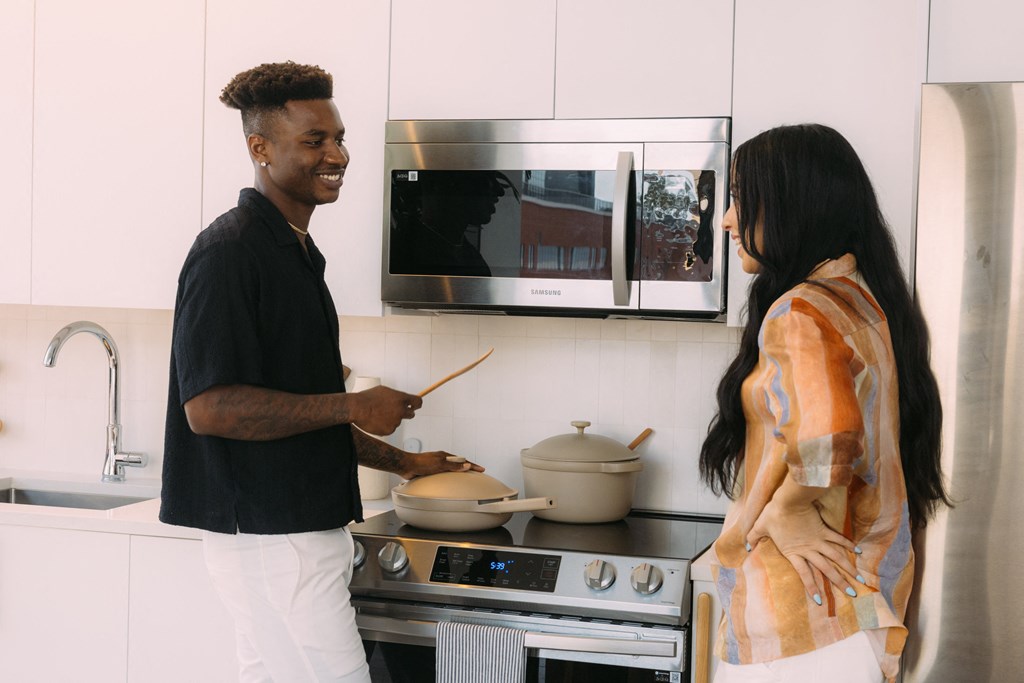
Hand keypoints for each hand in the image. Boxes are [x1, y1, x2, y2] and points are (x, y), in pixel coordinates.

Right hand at [350, 385, 421, 435]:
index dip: (417, 404)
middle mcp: (401, 410)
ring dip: (391, 419)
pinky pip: (390, 428)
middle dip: (406, 413)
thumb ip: (396, 396)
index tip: (415, 405)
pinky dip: (385, 426)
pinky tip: (376, 421)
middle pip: (411, 414)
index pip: (418, 402)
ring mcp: (396, 421)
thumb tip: (401, 399)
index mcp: (401, 399)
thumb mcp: (384, 390)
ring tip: (378, 414)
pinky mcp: (389, 430)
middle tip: (396, 411)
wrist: (357, 409)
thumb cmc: (368, 398)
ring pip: (397, 421)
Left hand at [396, 451, 484, 479]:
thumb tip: (467, 465)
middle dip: (467, 468)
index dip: (472, 465)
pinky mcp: (430, 472)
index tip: (481, 469)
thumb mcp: (440, 464)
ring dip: (458, 473)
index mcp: (445, 456)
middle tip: (476, 472)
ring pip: (450, 470)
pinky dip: (448, 478)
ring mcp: (436, 466)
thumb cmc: (421, 463)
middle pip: (458, 464)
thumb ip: (454, 466)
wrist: (407, 466)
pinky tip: (448, 483)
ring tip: (465, 477)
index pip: (463, 460)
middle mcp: (441, 460)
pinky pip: (442, 475)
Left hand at [747, 498, 862, 605]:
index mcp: (793, 552)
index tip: (819, 601)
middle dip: (839, 582)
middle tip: (852, 594)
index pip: (804, 574)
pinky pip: (838, 539)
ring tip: (859, 580)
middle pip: (826, 569)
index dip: (812, 588)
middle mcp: (809, 549)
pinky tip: (858, 552)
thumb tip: (745, 546)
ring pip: (836, 557)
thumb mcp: (760, 527)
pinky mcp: (824, 529)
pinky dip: (848, 545)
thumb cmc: (773, 514)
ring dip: (848, 568)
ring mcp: (818, 539)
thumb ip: (753, 538)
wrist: (789, 500)